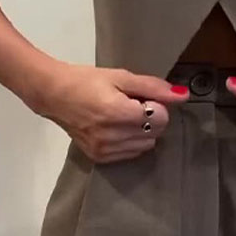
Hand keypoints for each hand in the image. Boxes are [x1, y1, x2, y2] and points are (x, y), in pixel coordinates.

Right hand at [36, 62, 189, 162]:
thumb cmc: (86, 81)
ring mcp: (105, 150)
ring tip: (121, 116)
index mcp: (118, 113)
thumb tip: (182, 96)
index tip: (140, 97)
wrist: (53, 95)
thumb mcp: (121, 77)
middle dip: (151, 118)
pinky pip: (131, 154)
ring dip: (141, 131)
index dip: (156, 105)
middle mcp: (112, 136)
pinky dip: (130, 141)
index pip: (160, 118)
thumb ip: (153, 87)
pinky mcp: (99, 157)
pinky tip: (115, 128)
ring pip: (146, 145)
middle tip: (131, 104)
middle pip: (155, 133)